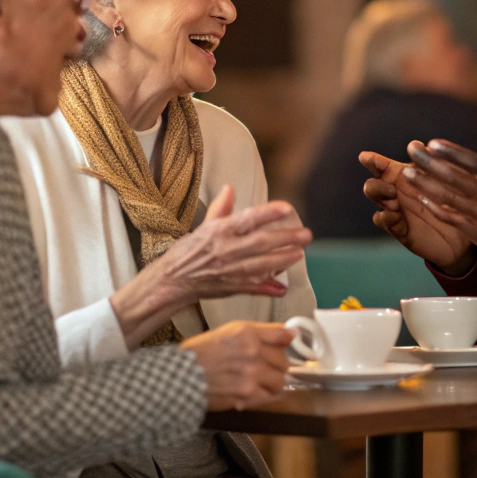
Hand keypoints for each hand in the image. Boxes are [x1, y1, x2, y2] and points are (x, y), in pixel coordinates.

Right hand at [111, 186, 311, 348]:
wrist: (170, 281)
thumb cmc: (187, 252)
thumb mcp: (203, 226)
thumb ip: (221, 209)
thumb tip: (229, 189)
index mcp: (219, 231)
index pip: (247, 219)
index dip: (268, 213)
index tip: (287, 208)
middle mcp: (225, 250)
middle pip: (259, 242)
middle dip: (285, 238)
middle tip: (306, 234)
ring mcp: (228, 270)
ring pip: (260, 265)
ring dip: (281, 260)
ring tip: (299, 254)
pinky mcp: (229, 287)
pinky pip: (252, 288)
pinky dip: (267, 288)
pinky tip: (282, 288)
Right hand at [179, 320, 293, 410]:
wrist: (179, 378)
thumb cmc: (200, 353)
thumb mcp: (229, 332)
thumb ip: (260, 332)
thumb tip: (291, 333)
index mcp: (247, 332)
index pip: (283, 335)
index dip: (286, 342)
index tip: (287, 345)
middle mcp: (252, 351)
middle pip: (284, 360)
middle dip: (277, 365)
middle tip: (265, 366)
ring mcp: (251, 375)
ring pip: (281, 381)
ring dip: (273, 382)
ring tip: (259, 381)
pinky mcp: (247, 396)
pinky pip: (270, 397)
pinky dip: (265, 396)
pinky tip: (254, 392)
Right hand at [361, 151, 475, 274]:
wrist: (465, 232)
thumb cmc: (456, 199)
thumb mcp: (449, 180)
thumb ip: (436, 164)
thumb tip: (421, 145)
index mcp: (406, 176)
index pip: (384, 166)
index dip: (373, 161)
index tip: (366, 157)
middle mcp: (397, 192)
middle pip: (373, 184)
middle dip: (376, 184)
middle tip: (391, 189)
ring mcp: (396, 210)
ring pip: (375, 200)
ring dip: (380, 198)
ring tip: (394, 202)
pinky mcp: (399, 229)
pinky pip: (383, 221)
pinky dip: (386, 218)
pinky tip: (395, 216)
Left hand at [402, 118, 476, 288]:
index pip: (476, 163)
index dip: (452, 153)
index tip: (433, 143)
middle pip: (456, 178)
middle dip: (430, 163)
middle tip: (411, 150)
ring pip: (450, 199)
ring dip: (426, 185)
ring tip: (408, 173)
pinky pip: (454, 221)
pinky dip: (437, 210)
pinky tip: (421, 201)